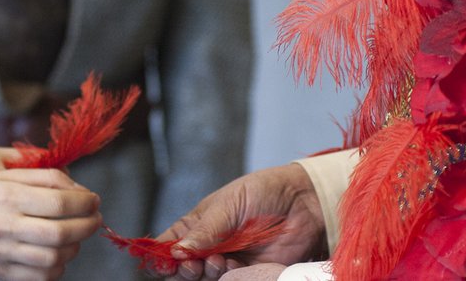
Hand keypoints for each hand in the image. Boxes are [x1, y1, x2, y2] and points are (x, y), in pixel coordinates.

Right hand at [0, 168, 99, 280]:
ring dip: (74, 248)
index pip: (59, 202)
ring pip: (53, 258)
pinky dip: (56, 269)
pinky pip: (38, 277)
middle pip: (60, 233)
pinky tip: (58, 256)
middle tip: (95, 219)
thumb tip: (79, 189)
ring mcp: (1, 252)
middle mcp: (4, 225)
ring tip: (76, 237)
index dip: (85, 202)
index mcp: (6, 195)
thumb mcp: (1, 174)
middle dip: (87, 226)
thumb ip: (41, 178)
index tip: (94, 200)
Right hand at [149, 164, 325, 280]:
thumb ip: (205, 229)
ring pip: (202, 279)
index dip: (162, 254)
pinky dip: (226, 278)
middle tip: (191, 264)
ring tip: (217, 260)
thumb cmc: (264, 192)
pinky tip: (231, 266)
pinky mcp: (248, 274)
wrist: (304, 203)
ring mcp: (227, 261)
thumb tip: (177, 251)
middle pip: (182, 268)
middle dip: (182, 269)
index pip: (169, 244)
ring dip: (204, 273)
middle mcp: (209, 246)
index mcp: (198, 224)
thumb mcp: (229, 203)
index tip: (166, 260)